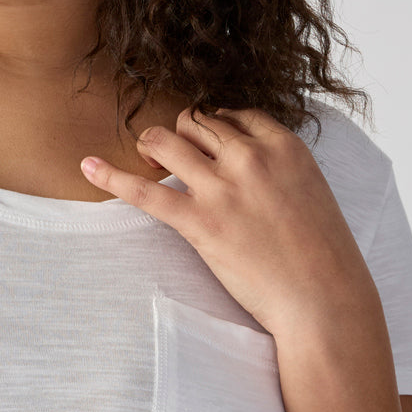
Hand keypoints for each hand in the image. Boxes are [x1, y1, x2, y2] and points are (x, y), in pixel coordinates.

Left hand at [81, 105, 379, 339]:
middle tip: (174, 155)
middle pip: (196, 121)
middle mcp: (251, 157)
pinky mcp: (200, 222)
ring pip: (166, 140)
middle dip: (180, 133)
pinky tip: (87, 165)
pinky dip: (112, 176)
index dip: (213, 124)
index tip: (205, 140)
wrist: (324, 299)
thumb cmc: (323, 254)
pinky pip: (144, 190)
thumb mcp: (310, 191)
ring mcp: (223, 188)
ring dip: (150, 145)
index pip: (233, 113)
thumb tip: (246, 160)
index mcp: (284, 145)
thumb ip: (278, 167)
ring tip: (148, 159)